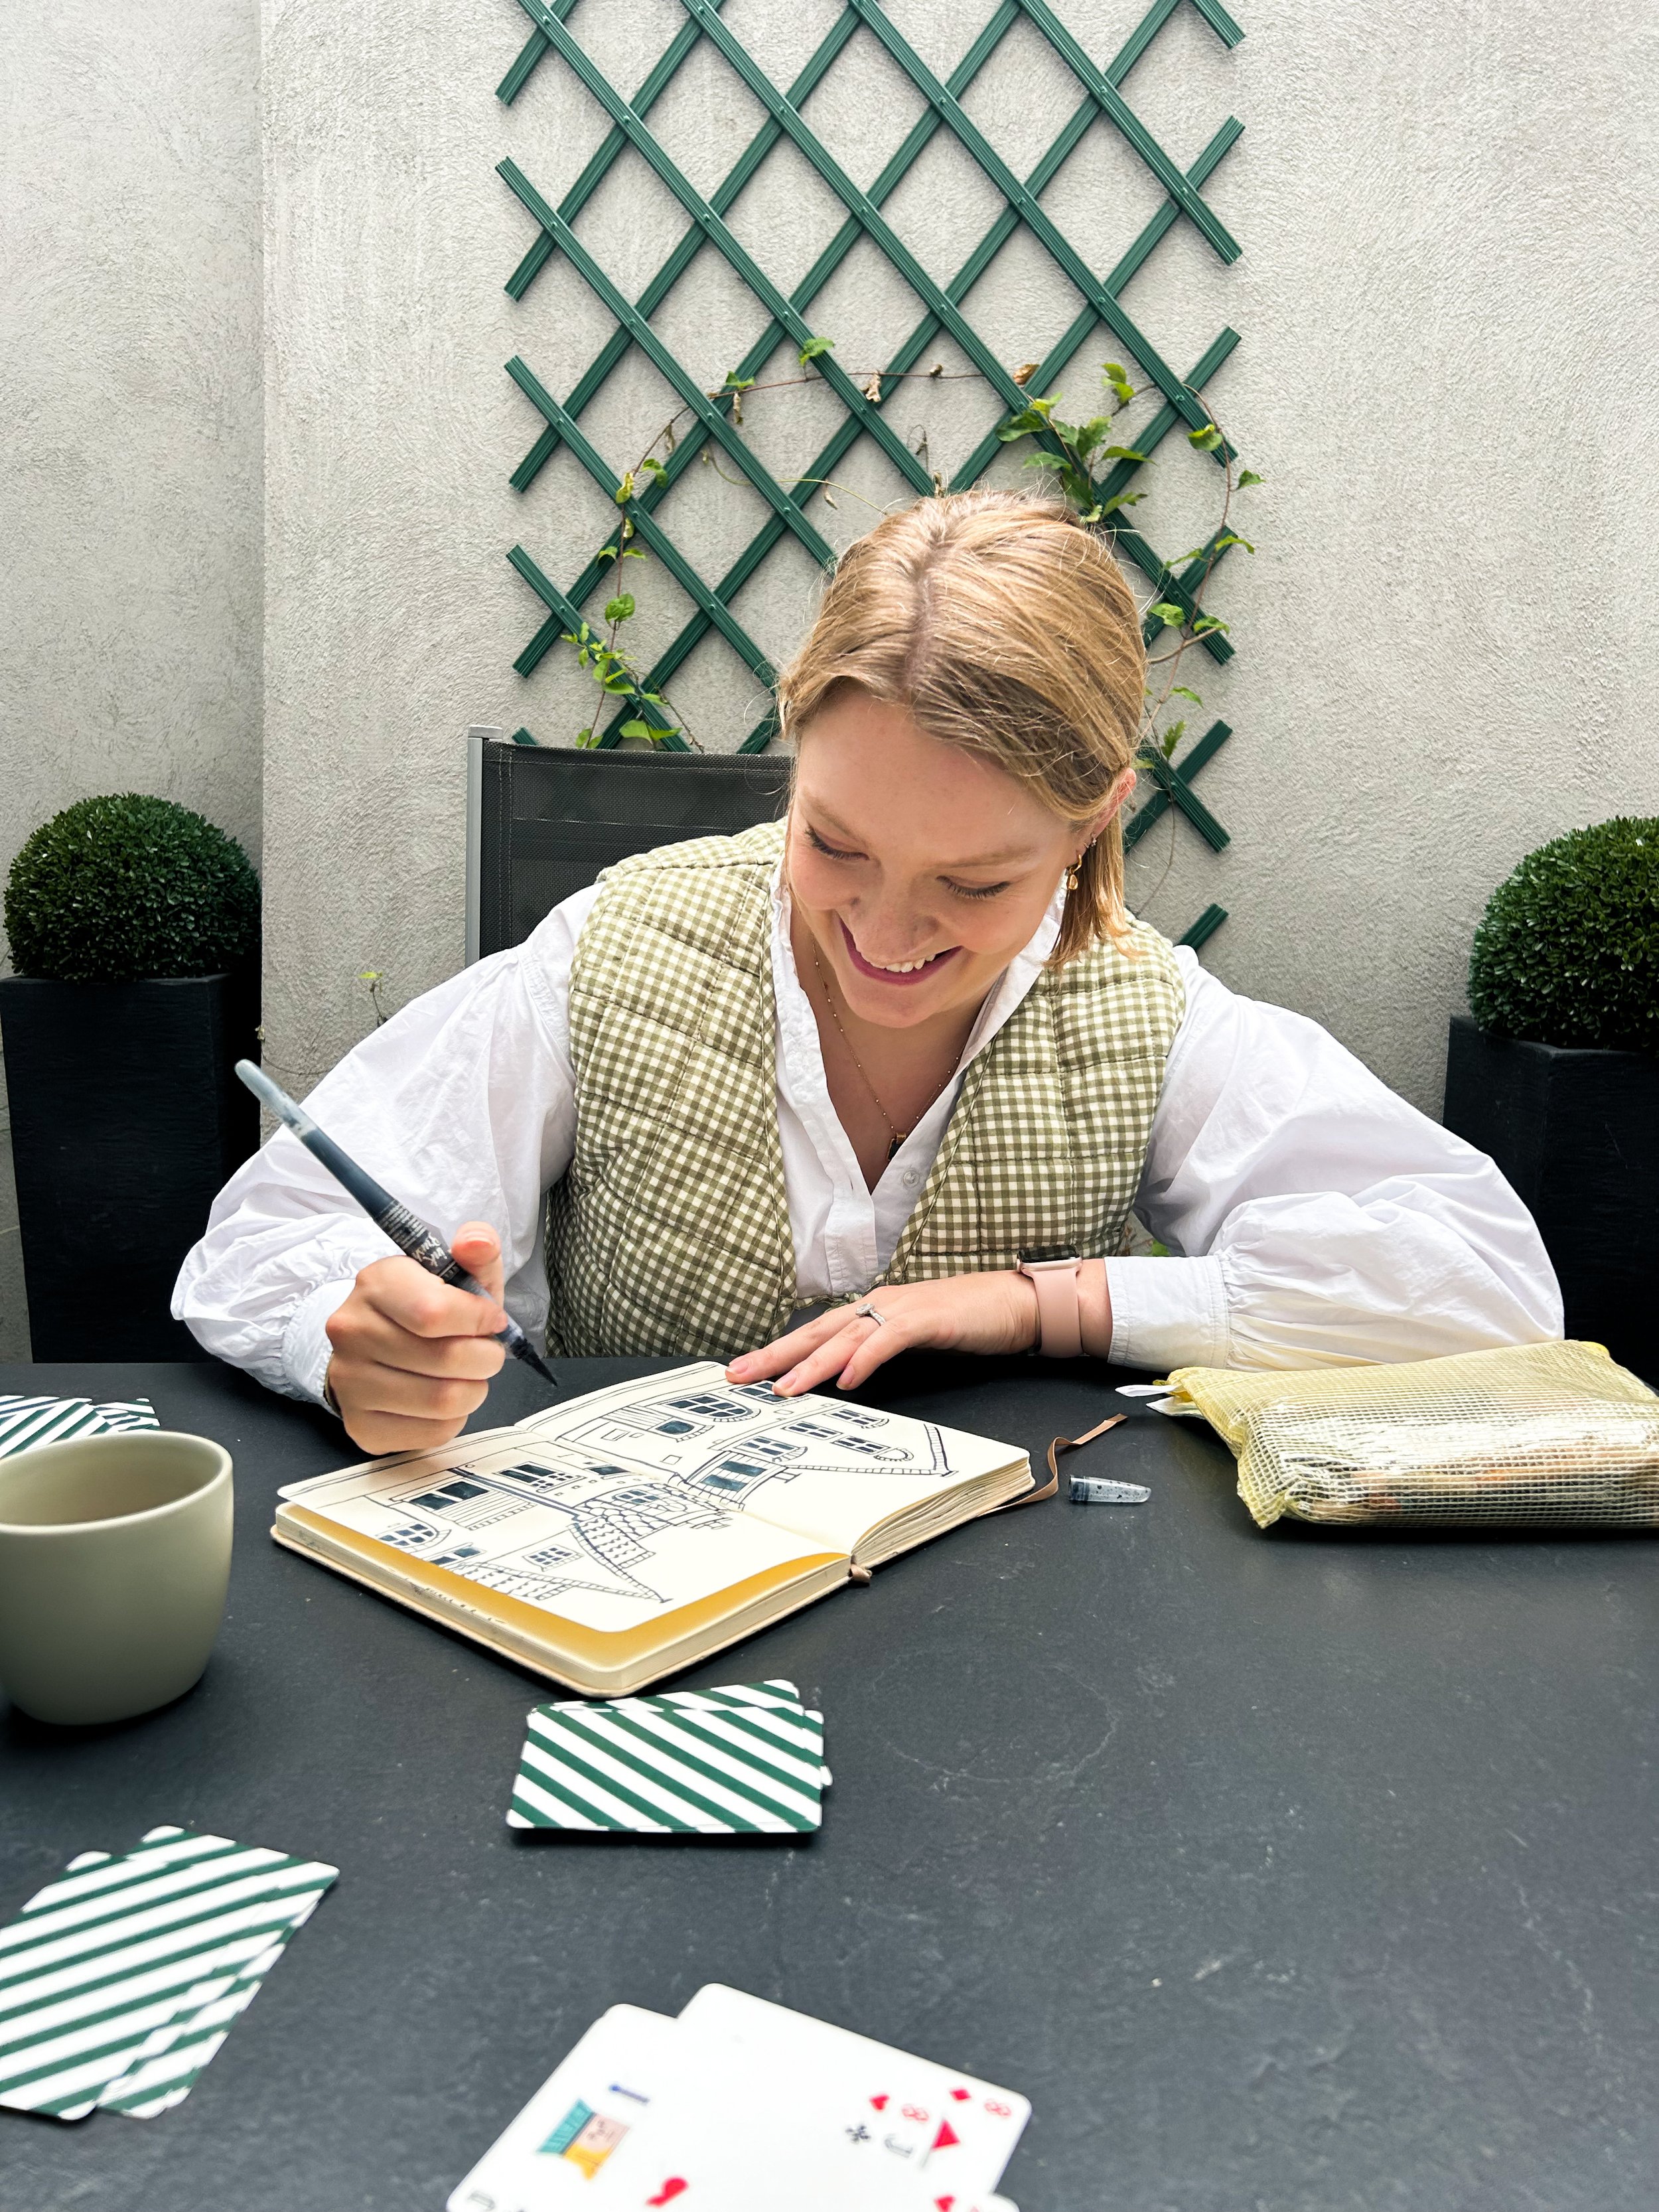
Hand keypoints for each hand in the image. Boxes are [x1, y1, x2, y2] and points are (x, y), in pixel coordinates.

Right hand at [324, 1222, 508, 1453]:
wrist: (377, 1346)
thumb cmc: (426, 1307)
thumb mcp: (456, 1271)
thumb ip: (477, 1249)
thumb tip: (479, 1241)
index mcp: (376, 1283)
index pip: (435, 1312)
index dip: (479, 1320)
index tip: (490, 1319)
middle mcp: (351, 1330)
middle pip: (445, 1360)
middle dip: (485, 1357)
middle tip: (486, 1352)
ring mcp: (349, 1381)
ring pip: (443, 1401)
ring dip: (474, 1389)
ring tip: (467, 1374)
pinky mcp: (360, 1424)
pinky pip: (432, 1432)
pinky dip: (454, 1418)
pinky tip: (443, 1398)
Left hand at [726, 1270, 1042, 1396]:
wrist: (1014, 1303)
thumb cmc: (966, 1323)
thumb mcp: (912, 1343)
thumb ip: (878, 1354)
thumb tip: (843, 1379)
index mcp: (872, 1311)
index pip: (815, 1333)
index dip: (778, 1351)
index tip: (744, 1371)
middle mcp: (879, 1304)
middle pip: (816, 1332)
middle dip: (774, 1355)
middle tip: (737, 1376)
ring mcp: (901, 1309)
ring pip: (844, 1337)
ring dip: (810, 1363)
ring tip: (782, 1388)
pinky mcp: (927, 1318)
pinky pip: (887, 1340)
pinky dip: (864, 1359)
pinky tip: (846, 1379)